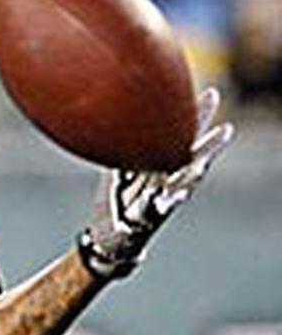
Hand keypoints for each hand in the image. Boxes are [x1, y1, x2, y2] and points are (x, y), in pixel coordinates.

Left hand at [78, 87, 234, 279]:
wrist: (109, 238)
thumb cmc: (116, 203)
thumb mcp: (116, 173)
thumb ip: (123, 152)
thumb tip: (120, 125)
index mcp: (160, 168)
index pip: (181, 140)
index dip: (194, 120)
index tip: (208, 96)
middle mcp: (166, 183)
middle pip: (190, 161)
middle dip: (206, 146)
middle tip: (226, 129)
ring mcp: (161, 201)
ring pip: (183, 186)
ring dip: (194, 174)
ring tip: (206, 160)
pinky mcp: (150, 219)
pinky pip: (160, 209)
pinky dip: (167, 202)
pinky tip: (178, 194)